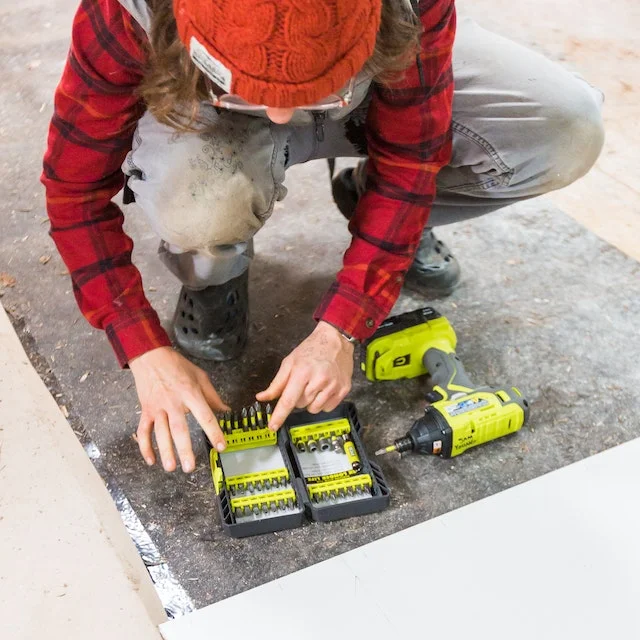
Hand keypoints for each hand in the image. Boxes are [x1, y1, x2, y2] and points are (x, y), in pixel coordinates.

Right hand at [129, 346, 228, 472]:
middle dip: (184, 449)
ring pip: (160, 432)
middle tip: (190, 467)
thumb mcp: (200, 376)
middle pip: (179, 429)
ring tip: (171, 468)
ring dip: (165, 451)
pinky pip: (143, 431)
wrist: (151, 356)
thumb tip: (226, 410)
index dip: (214, 432)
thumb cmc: (178, 366)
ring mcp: (157, 407)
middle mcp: (173, 402)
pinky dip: (145, 447)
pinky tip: (151, 460)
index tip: (221, 446)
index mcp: (190, 393)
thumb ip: (213, 396)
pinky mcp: (145, 410)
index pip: (205, 415)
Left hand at [256, 321, 353, 430]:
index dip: (279, 416)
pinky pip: (327, 408)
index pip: (288, 400)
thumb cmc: (311, 350)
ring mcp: (333, 386)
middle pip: (300, 405)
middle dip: (298, 397)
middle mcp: (319, 380)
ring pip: (313, 409)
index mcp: (302, 372)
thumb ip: (276, 383)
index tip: (272, 426)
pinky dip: (323, 402)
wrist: (335, 340)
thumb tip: (262, 397)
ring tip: (314, 385)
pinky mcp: (343, 390)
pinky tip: (324, 388)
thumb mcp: (290, 362)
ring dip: (311, 402)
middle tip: (303, 383)